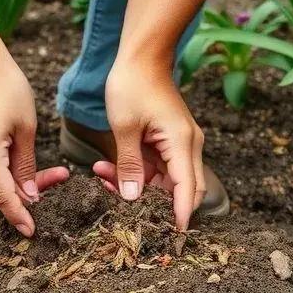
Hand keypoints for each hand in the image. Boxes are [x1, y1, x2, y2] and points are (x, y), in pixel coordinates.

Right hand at [0, 49, 68, 236]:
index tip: (30, 231)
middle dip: (19, 196)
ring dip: (3, 183)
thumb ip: (26, 167)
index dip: (18, 216)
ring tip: (27, 161)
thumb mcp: (26, 127)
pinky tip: (2, 152)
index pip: (3, 198)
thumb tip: (29, 197)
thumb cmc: (5, 87)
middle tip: (50, 180)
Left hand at [96, 59, 205, 230]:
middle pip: (183, 191)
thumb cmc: (132, 84)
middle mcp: (188, 146)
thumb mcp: (124, 127)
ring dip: (138, 188)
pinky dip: (136, 174)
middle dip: (156, 205)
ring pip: (166, 182)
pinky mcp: (169, 143)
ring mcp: (180, 145)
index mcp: (182, 143)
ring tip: (104, 180)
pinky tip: (109, 171)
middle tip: (125, 213)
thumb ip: (128, 165)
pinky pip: (157, 169)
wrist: (142, 56)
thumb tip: (130, 198)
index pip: (187, 189)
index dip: (180, 215)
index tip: (172, 237)